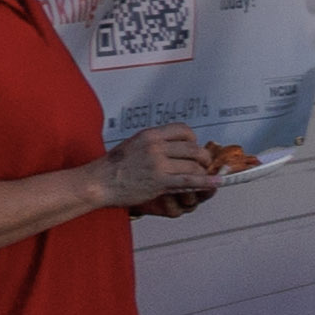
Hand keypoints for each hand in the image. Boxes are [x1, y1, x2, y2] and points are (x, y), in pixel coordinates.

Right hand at [100, 126, 221, 213]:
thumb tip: (173, 146)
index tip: (194, 148)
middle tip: (204, 164)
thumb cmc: (113, 166)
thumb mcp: (134, 145)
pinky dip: (206, 182)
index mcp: (150, 135)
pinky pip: (189, 180)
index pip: (183, 130)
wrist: (98, 182)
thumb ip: (154, 144)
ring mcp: (158, 164)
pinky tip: (215, 183)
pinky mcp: (160, 181)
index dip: (193, 140)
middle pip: (194, 149)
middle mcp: (156, 146)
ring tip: (202, 176)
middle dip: (203, 158)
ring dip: (201, 173)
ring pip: (194, 165)